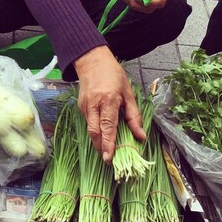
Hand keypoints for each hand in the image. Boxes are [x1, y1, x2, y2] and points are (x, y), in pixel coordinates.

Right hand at [74, 46, 145, 162]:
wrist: (91, 61)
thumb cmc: (113, 75)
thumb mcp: (128, 92)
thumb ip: (134, 115)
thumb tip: (141, 136)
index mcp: (108, 100)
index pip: (108, 126)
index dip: (108, 143)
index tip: (109, 157)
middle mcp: (94, 104)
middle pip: (94, 131)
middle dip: (100, 147)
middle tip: (108, 160)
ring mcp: (85, 105)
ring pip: (90, 129)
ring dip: (97, 142)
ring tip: (106, 152)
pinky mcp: (81, 106)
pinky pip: (88, 122)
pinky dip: (95, 131)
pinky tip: (102, 135)